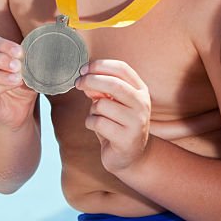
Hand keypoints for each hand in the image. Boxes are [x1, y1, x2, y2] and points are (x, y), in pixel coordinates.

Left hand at [76, 59, 151, 173]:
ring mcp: (137, 121)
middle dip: (91, 80)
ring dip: (92, 109)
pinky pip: (97, 123)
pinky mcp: (126, 138)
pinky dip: (90, 123)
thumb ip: (102, 89)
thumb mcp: (112, 103)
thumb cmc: (118, 124)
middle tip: (78, 83)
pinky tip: (98, 128)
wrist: (130, 155)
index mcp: (141, 90)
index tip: (84, 69)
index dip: (100, 65)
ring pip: (102, 105)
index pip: (122, 69)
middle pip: (114, 84)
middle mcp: (143, 103)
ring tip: (97, 116)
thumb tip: (85, 78)